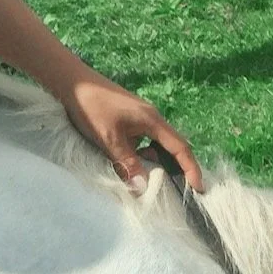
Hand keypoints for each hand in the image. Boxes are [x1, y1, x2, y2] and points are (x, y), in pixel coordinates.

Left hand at [60, 74, 204, 193]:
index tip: (199, 188)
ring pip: (153, 145)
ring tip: (142, 180)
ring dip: (150, 162)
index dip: (191, 169)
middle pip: (170, 147)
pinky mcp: (127, 119)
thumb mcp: (109, 139)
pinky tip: (125, 164)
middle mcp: (151, 119)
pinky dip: (138, 155)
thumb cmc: (92, 107)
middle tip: (168, 190)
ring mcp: (139, 118)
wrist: (73, 83)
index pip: (180, 148)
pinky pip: (140, 141)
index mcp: (153, 121)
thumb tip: (143, 187)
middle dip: (172, 168)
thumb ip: (127, 162)